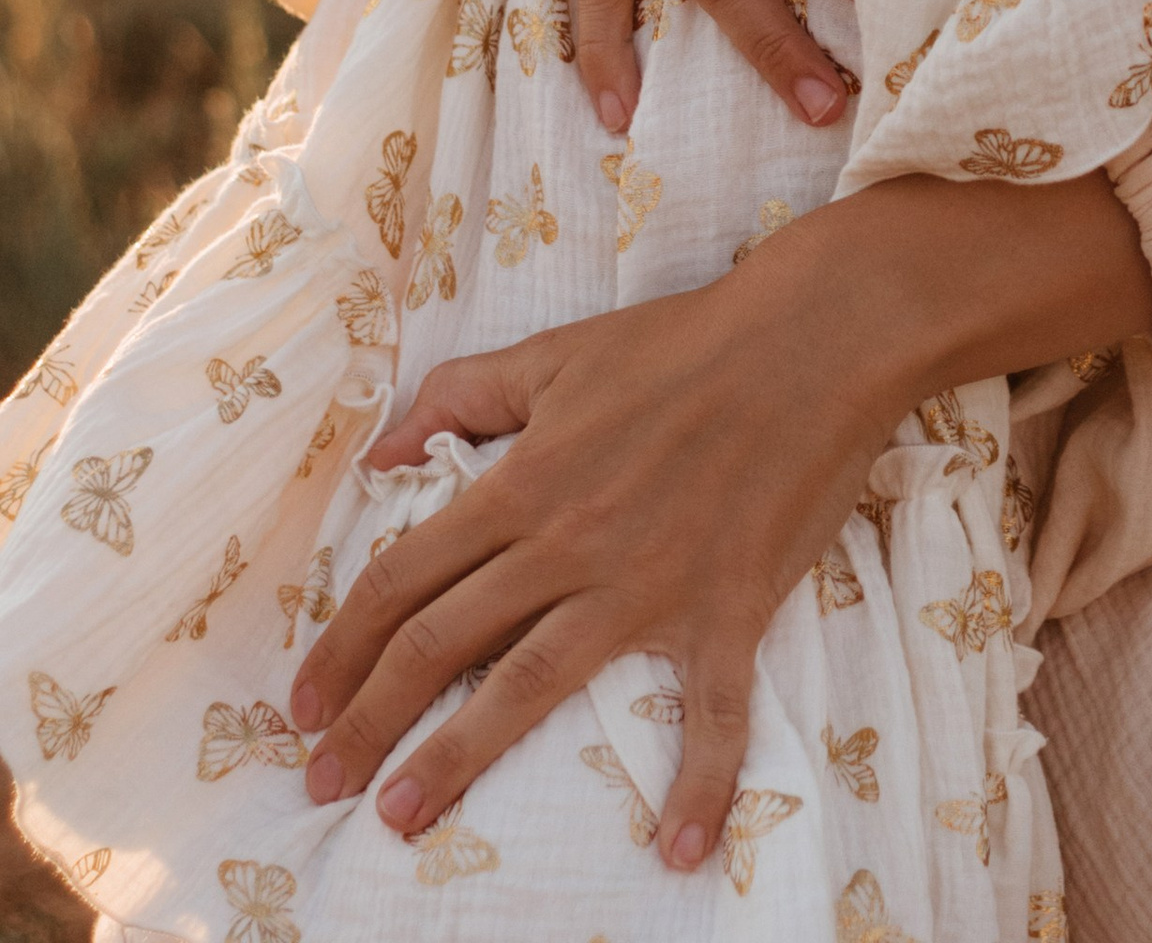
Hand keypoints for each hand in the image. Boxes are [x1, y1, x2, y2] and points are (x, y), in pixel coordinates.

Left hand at [291, 174, 1151, 864]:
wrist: (813, 337)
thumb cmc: (685, 341)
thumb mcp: (559, 352)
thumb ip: (463, 394)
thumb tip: (382, 451)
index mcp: (526, 482)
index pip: (407, 577)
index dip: (343, 643)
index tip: (301, 704)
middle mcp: (569, 544)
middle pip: (442, 643)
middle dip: (369, 720)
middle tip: (322, 784)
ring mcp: (648, 586)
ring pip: (531, 685)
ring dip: (459, 757)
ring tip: (401, 818)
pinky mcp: (728, 609)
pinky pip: (714, 713)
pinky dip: (701, 784)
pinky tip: (682, 852)